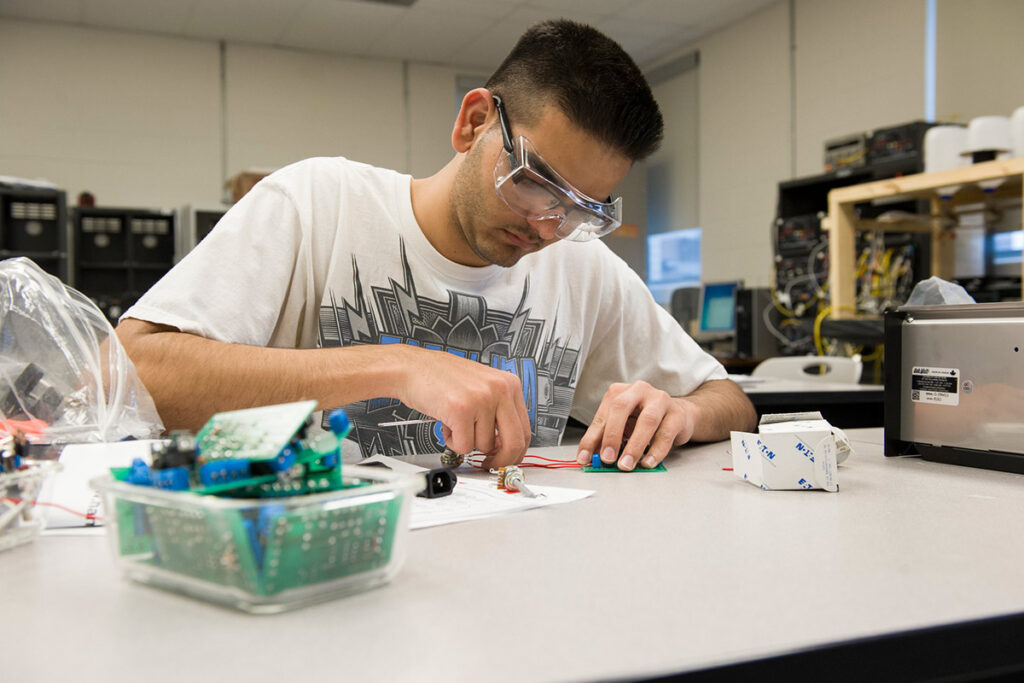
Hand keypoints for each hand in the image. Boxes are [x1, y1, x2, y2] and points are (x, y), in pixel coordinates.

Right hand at [399, 346, 530, 467]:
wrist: (412, 368)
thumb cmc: (441, 378)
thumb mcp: (481, 387)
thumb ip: (497, 411)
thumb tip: (506, 444)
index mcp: (509, 384)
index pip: (525, 429)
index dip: (515, 451)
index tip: (505, 458)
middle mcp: (499, 389)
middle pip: (514, 442)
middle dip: (500, 460)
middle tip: (488, 463)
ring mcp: (481, 399)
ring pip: (484, 446)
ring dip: (466, 442)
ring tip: (455, 423)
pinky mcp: (461, 410)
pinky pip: (463, 446)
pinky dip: (452, 441)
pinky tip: (446, 423)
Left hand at [575, 381, 695, 470]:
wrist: (677, 415)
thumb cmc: (644, 419)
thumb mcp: (622, 426)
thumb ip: (606, 439)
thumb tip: (591, 458)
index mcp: (620, 392)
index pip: (602, 416)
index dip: (591, 438)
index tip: (585, 458)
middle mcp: (638, 391)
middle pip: (621, 408)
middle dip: (612, 435)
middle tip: (607, 458)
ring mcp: (660, 399)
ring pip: (647, 420)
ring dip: (634, 445)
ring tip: (626, 464)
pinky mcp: (677, 413)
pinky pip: (666, 433)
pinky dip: (656, 451)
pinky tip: (648, 462)